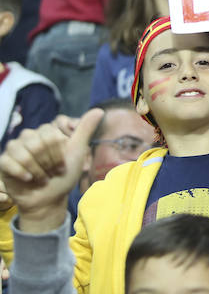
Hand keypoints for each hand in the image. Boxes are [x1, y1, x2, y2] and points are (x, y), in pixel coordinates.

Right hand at [0, 109, 102, 232]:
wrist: (49, 199)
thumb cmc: (63, 175)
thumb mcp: (77, 151)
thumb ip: (85, 130)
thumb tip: (99, 110)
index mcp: (47, 132)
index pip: (51, 133)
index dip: (59, 152)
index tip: (63, 164)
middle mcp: (30, 136)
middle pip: (38, 143)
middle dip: (49, 162)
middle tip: (52, 172)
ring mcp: (15, 148)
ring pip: (24, 152)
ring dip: (37, 170)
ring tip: (42, 178)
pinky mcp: (5, 161)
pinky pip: (9, 161)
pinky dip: (22, 173)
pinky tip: (29, 179)